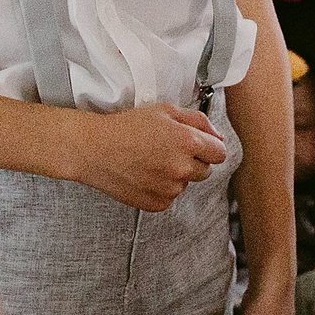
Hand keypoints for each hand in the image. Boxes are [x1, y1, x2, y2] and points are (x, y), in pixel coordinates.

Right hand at [70, 103, 225, 211]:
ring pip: (186, 184)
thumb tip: (218, 137)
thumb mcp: (164, 111)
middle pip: (206, 171)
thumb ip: (198, 121)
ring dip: (176, 175)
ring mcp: (170, 189)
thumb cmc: (126, 127)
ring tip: (151, 161)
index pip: (220, 153)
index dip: (209, 147)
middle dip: (193, 161)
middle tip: (168, 150)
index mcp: (187, 142)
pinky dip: (161, 188)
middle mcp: (182, 168)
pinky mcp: (157, 204)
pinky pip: (170, 197)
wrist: (94, 149)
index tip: (197, 146)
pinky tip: (144, 174)